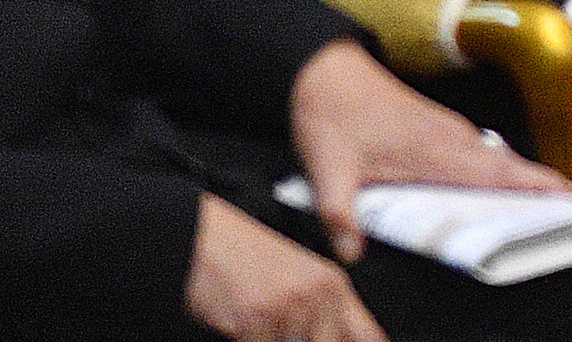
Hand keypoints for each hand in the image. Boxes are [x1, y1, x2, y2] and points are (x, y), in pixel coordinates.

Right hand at [182, 195, 383, 341]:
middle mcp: (318, 296)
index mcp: (333, 285)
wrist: (201, 239)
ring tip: (257, 319)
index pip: (369, 337)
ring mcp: (289, 308)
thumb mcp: (295, 280)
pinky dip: (247, 340)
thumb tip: (339, 339)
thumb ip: (324, 316)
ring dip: (269, 338)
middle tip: (275, 327)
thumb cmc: (243, 259)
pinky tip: (238, 322)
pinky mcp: (256, 320)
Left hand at [287, 37, 571, 263]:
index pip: (500, 173)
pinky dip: (501, 175)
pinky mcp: (441, 132)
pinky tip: (496, 194)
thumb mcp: (329, 171)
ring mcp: (450, 133)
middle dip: (547, 190)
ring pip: (499, 162)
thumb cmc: (334, 115)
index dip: (539, 186)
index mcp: (436, 151)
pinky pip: (483, 157)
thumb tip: (352, 252)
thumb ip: (341, 215)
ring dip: (525, 184)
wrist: (327, 73)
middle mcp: (452, 139)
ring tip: (547, 211)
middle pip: (512, 169)